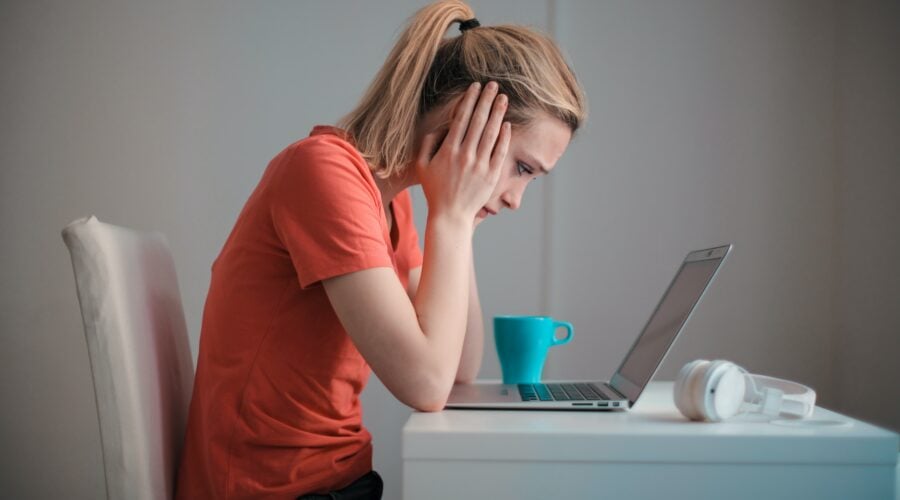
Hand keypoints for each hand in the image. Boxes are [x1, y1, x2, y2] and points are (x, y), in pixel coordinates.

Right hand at [416, 81, 510, 224]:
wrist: (450, 215)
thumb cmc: (434, 190)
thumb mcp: (422, 166)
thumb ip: (427, 144)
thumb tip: (439, 127)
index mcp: (448, 151)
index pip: (461, 119)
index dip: (469, 100)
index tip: (475, 87)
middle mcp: (465, 155)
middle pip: (478, 121)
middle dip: (486, 100)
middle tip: (493, 85)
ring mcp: (480, 165)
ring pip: (491, 133)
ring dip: (498, 113)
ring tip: (503, 98)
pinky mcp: (491, 175)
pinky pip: (500, 152)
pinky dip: (504, 137)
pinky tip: (507, 124)